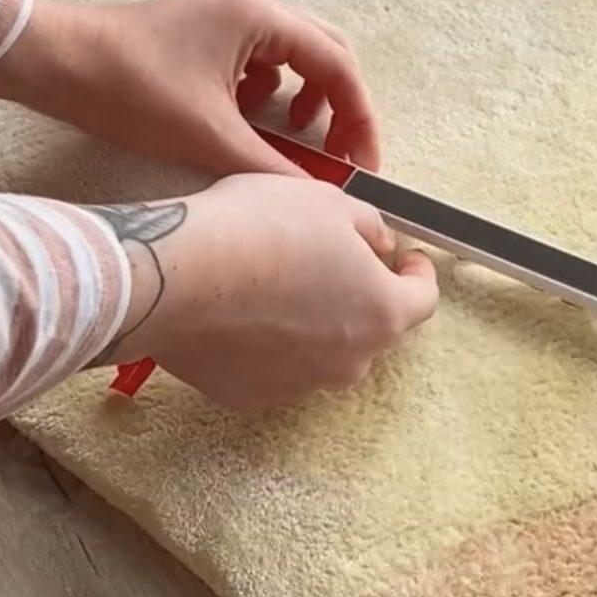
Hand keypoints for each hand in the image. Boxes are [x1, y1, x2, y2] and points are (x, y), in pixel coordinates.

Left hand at [0, 0, 379, 176]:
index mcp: (262, 19)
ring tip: (292, 138)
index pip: (339, 66)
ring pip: (296, 59)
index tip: (363, 164)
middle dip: (339, 107)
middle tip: (339, 155)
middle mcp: (254, 9)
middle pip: (327, 55)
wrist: (53, 62)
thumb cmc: (128, 88)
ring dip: (304, 100)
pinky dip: (269, 96)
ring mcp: (230, 18)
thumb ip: (271, 167)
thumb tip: (319, 196)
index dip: (359, 119)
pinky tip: (244, 121)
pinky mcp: (209, 35)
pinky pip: (262, 63)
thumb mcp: (207, 136)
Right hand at [91, 174, 438, 407]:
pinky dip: (269, 342)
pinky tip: (242, 309)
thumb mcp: (328, 202)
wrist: (174, 277)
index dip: (417, 274)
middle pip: (371, 328)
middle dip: (360, 295)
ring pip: (322, 351)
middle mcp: (349, 360)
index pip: (422, 300)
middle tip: (332, 260)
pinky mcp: (250, 395)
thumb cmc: (257, 230)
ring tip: (276, 280)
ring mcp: (300, 384)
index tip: (407, 260)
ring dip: (313, 321)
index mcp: (380, 312)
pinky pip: (273, 365)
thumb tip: (378, 244)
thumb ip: (368, 227)